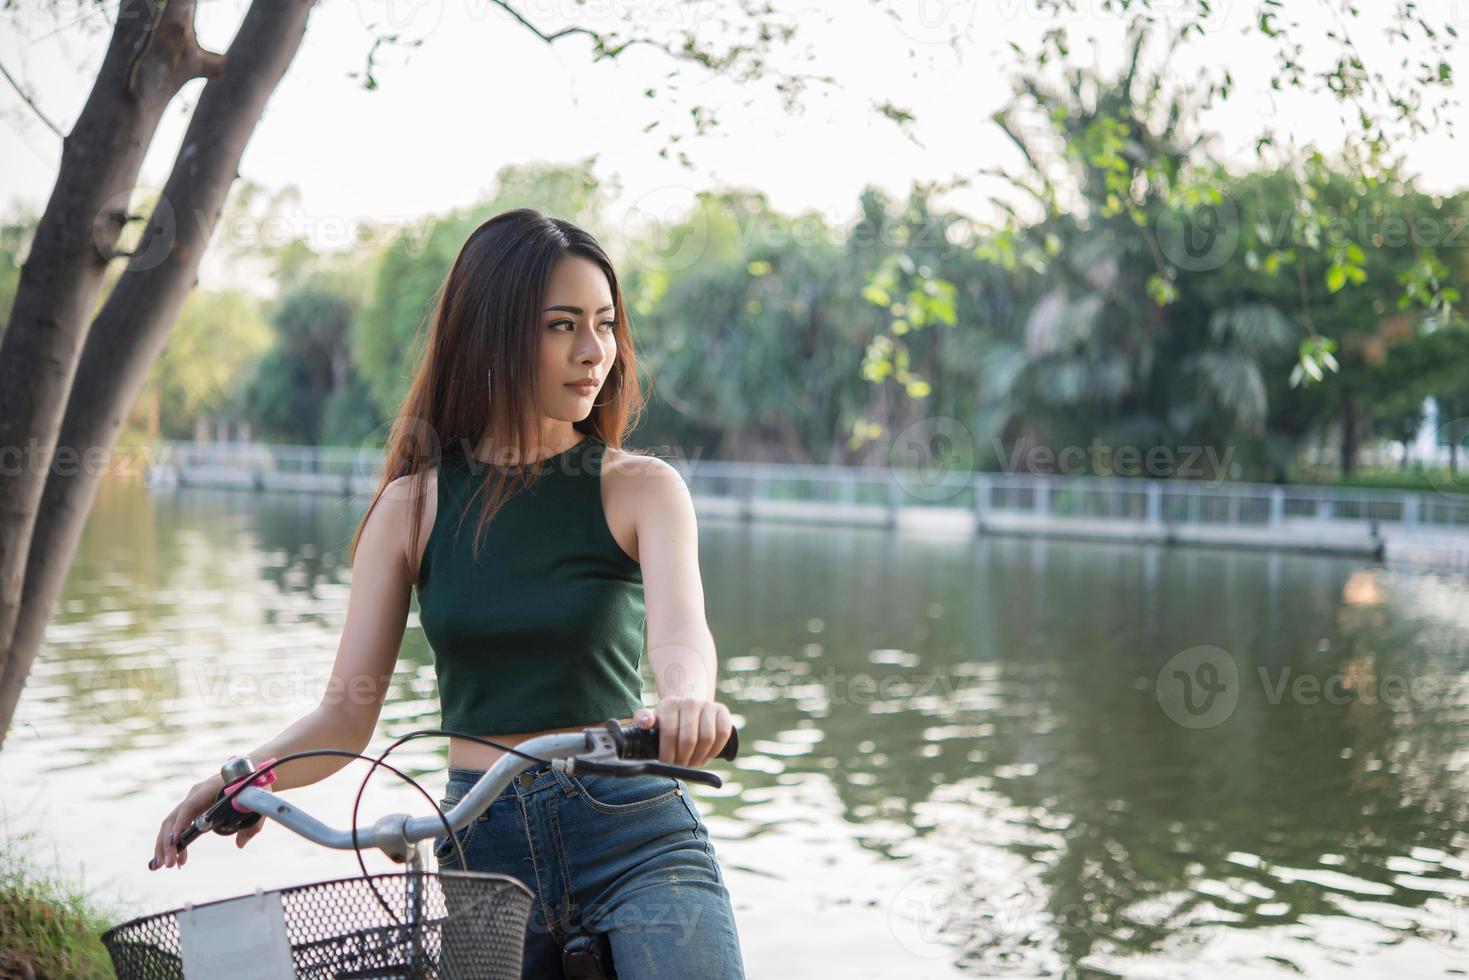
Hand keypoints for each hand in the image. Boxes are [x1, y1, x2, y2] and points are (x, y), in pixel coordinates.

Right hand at [150, 774, 264, 869]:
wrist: (250, 772)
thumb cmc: (254, 785)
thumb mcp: (256, 802)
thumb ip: (251, 823)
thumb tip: (240, 844)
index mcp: (208, 789)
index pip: (188, 807)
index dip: (179, 825)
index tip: (173, 843)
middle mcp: (194, 795)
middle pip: (173, 819)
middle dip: (166, 843)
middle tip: (168, 865)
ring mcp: (192, 802)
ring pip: (171, 825)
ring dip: (165, 846)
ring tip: (168, 866)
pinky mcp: (193, 810)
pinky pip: (179, 827)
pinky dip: (176, 843)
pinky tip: (179, 860)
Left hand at [635, 697, 732, 767]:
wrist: (690, 706)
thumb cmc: (670, 720)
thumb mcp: (655, 720)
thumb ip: (644, 720)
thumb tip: (644, 721)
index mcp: (669, 704)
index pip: (670, 735)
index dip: (669, 755)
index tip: (668, 764)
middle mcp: (689, 702)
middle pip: (689, 740)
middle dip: (684, 759)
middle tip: (681, 766)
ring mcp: (707, 705)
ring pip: (707, 738)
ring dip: (700, 757)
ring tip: (693, 762)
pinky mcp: (722, 710)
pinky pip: (723, 734)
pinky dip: (715, 750)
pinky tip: (706, 756)